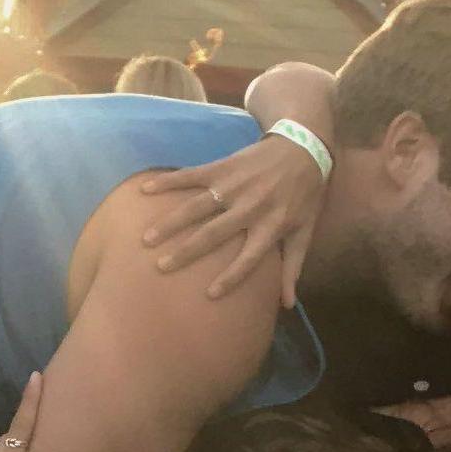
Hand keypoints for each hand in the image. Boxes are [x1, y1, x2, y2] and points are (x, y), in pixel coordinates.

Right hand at [137, 134, 326, 304]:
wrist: (304, 147)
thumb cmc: (304, 195)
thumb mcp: (304, 231)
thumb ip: (293, 267)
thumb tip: (287, 305)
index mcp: (271, 226)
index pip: (249, 258)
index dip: (231, 277)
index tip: (209, 294)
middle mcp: (250, 207)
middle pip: (214, 233)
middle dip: (186, 251)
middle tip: (161, 266)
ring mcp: (234, 185)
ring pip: (197, 206)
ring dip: (171, 222)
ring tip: (147, 238)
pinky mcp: (223, 167)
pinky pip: (192, 175)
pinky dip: (168, 181)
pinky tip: (146, 189)